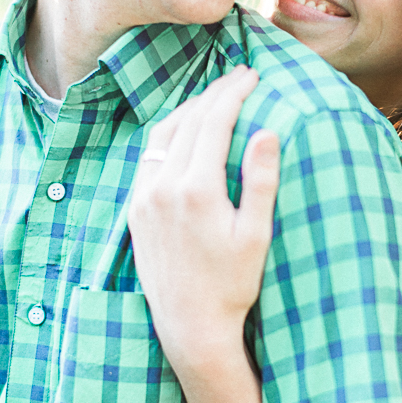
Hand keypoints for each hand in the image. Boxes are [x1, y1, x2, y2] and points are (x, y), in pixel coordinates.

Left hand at [128, 65, 280, 370]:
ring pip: (163, 134)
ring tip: (213, 97)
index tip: (253, 76)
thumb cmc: (232, 285)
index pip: (214, 122)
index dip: (234, 93)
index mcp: (197, 190)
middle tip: (239, 77)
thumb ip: (260, 181)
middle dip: (215, 94)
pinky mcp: (134, 211)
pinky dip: (168, 134)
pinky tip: (184, 133)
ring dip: (188, 109)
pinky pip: (149, 157)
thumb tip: (266, 131)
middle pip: (188, 121)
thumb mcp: (256, 235)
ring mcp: (143, 198)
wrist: (190, 326)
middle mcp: (163, 188)